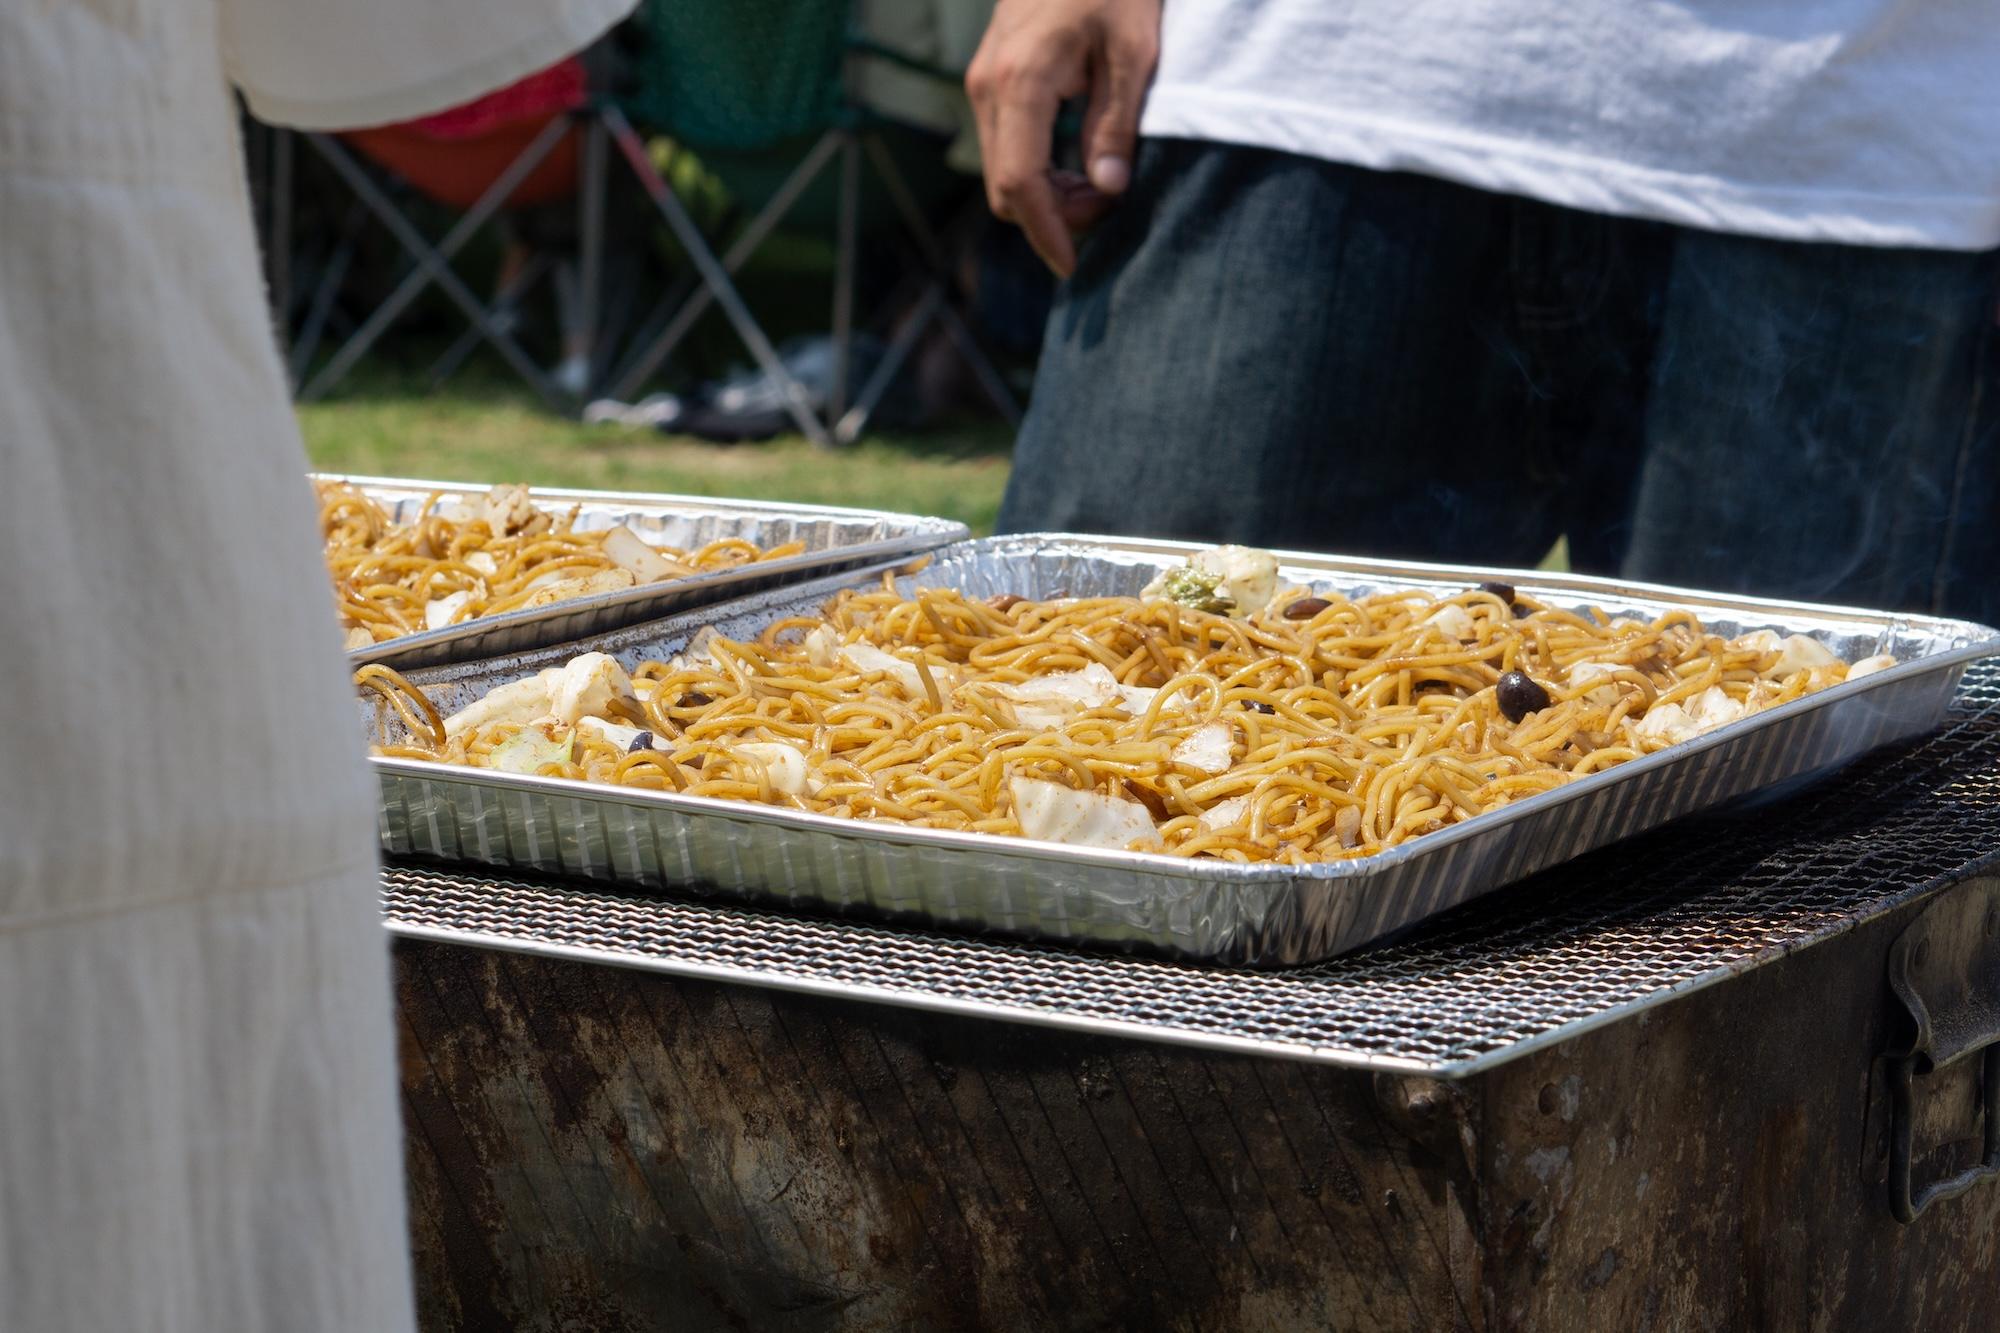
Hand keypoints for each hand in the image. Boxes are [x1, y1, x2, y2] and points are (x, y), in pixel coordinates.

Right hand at [966, 0, 1161, 277]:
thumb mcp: (1134, 51)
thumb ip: (1117, 124)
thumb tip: (1107, 191)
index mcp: (1020, 82)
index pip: (1020, 183)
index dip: (1047, 232)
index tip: (1074, 265)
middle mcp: (988, 88)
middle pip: (1005, 188)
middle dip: (1053, 216)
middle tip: (1110, 208)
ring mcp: (982, 84)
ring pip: (1002, 172)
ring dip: (1048, 194)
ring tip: (1102, 183)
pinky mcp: (990, 81)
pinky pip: (1006, 147)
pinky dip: (1040, 170)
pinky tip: (1081, 162)